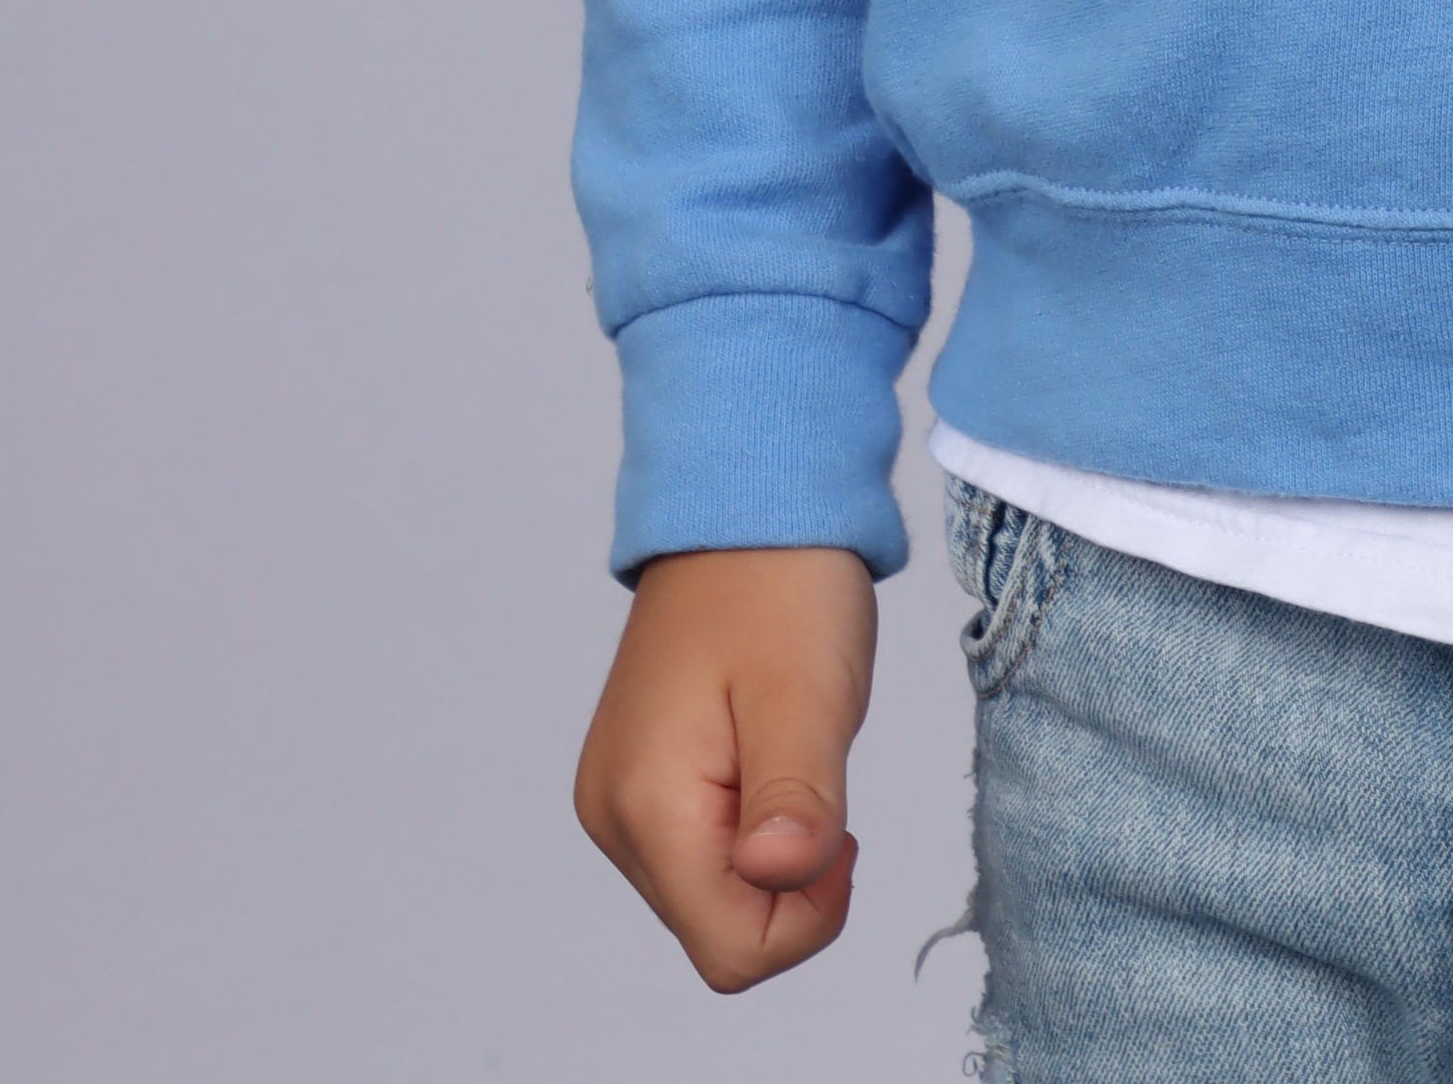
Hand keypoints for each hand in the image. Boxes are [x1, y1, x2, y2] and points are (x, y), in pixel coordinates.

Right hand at [574, 544, 876, 989]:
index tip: (839, 827)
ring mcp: (618, 796)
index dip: (808, 913)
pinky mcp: (636, 779)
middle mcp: (613, 815)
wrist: (746, 503)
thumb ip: (796, 797)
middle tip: (815, 771)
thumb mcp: (808, 692)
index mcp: (647, 805)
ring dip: (771, 846)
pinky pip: (702, 850)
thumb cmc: (781, 585)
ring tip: (787, 747)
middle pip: (720, 929)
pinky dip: (751, 822)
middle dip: (789, 879)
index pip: (733, 950)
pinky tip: (764, 748)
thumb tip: (780, 879)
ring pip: (712, 896)